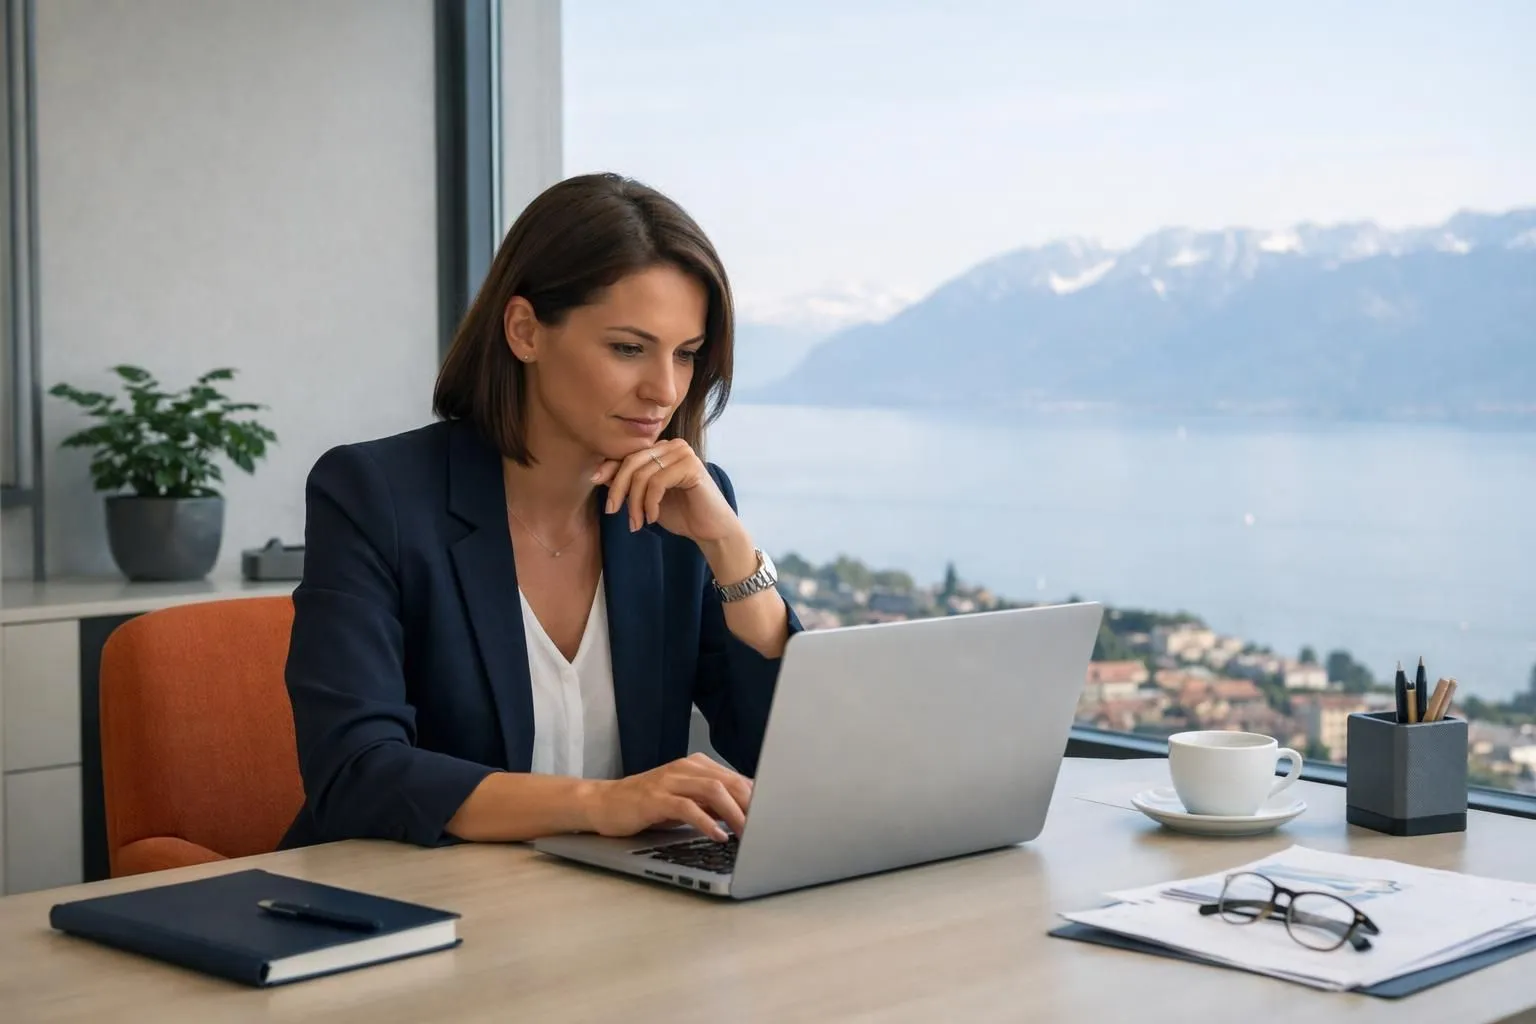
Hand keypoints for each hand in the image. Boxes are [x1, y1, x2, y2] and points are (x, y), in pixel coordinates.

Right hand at [582, 754, 751, 841]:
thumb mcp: (685, 802)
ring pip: (713, 790)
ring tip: (747, 834)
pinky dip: (707, 822)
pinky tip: (718, 835)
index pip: (735, 778)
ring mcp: (670, 781)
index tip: (774, 816)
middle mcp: (685, 768)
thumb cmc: (647, 805)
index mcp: (696, 766)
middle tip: (766, 828)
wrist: (604, 803)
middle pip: (729, 781)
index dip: (758, 797)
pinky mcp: (655, 798)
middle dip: (752, 805)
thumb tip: (747, 815)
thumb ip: (712, 804)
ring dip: (735, 813)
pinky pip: (687, 807)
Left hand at [593, 439, 738, 543]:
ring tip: (637, 523)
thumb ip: (627, 484)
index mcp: (662, 449)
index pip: (628, 454)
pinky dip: (649, 504)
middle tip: (612, 511)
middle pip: (632, 462)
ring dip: (635, 503)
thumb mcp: (645, 499)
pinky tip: (652, 518)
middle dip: (618, 488)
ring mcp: (683, 453)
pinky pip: (657, 483)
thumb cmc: (680, 513)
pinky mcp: (691, 466)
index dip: (609, 467)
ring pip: (642, 475)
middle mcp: (673, 445)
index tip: (594, 482)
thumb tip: (599, 474)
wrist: (710, 530)